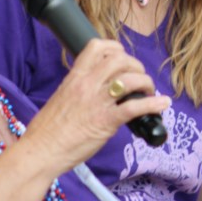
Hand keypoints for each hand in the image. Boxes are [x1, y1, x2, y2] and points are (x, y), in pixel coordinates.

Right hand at [19, 39, 171, 172]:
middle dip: (135, 66)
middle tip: (139, 78)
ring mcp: (97, 102)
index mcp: (74, 77)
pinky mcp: (105, 121)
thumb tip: (96, 89)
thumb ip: (79, 89)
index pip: (97, 48)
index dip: (115, 48)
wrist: (39, 152)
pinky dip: (153, 104)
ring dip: (146, 83)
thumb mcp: (61, 98)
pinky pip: (135, 107)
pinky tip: (162, 104)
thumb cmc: (47, 131)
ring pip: (130, 80)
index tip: (122, 56)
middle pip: (120, 60)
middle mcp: (87, 85)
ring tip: (149, 91)